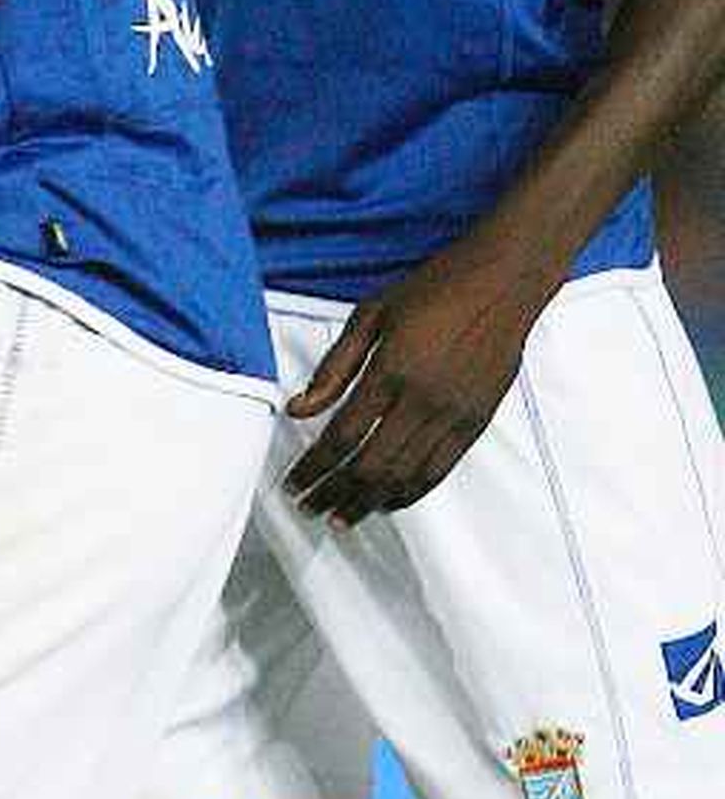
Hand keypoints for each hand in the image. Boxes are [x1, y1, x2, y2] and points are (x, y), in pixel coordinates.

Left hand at [282, 237, 541, 526]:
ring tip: (342, 516)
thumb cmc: (433, 288)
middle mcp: (423, 400)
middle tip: (310, 508)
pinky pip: (438, 471)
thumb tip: (297, 409)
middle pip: (370, 467)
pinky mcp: (476, 422)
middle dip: (334, 494)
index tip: (293, 484)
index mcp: (391, 370)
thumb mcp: (371, 314)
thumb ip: (334, 367)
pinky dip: (409, 493)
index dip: (313, 468)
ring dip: (368, 502)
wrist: (503, 282)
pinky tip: (387, 501)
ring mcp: (454, 415)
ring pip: (405, 477)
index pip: (342, 436)